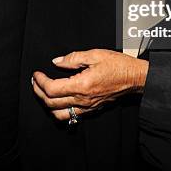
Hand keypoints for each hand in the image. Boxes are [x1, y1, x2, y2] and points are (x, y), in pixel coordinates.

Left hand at [32, 49, 148, 121]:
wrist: (135, 78)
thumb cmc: (118, 65)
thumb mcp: (95, 54)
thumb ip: (73, 58)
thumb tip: (57, 62)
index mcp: (82, 85)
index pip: (52, 89)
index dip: (40, 82)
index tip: (37, 74)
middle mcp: (83, 99)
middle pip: (52, 103)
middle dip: (39, 92)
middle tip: (35, 82)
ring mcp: (88, 107)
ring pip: (60, 114)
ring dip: (47, 105)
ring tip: (43, 93)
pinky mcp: (92, 109)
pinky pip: (72, 115)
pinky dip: (60, 110)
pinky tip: (59, 101)